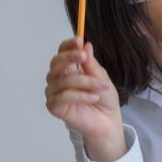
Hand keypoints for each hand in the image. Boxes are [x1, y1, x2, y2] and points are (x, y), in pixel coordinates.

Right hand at [45, 37, 125, 161]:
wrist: (107, 120)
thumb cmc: (104, 98)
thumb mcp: (101, 77)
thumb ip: (91, 64)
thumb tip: (86, 46)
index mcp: (69, 68)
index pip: (62, 52)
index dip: (68, 45)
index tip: (79, 40)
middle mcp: (58, 78)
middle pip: (55, 63)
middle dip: (70, 57)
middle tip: (84, 57)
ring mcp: (54, 92)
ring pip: (63, 80)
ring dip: (84, 81)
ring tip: (101, 86)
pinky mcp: (54, 106)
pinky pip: (63, 96)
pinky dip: (80, 95)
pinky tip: (93, 97)